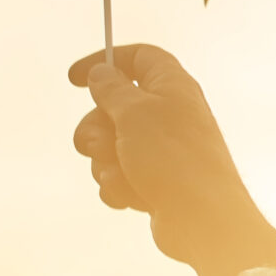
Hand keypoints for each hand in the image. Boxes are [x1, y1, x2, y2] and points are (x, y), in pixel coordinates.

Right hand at [68, 44, 275, 275]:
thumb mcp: (135, 112)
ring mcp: (160, 149)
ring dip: (105, 161)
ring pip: (110, 144)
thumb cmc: (172, 157)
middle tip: (98, 144)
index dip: (106, 61)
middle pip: (113, 107)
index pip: (139, 58)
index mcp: (172, 87)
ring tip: (121, 174)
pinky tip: (131, 194)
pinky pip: (117, 173)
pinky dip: (117, 183)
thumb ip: (112, 89)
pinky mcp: (153, 179)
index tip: (74, 79)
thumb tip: (102, 73)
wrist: (201, 218)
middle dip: (95, 128)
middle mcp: (168, 114)